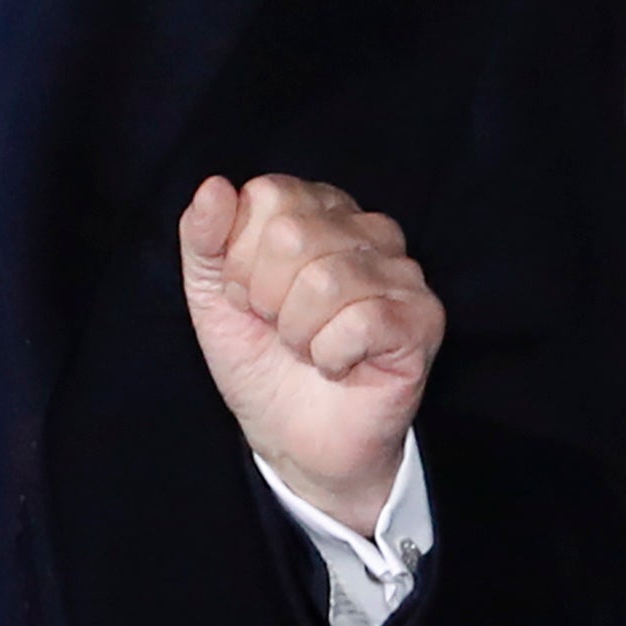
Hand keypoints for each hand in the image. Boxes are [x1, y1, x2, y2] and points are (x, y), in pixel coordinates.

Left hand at [181, 174, 443, 533]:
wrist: (294, 439)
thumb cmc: (261, 360)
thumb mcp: (212, 295)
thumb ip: (203, 238)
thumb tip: (213, 186)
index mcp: (319, 210)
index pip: (268, 195)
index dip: (242, 258)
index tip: (251, 296)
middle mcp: (368, 229)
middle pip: (291, 234)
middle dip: (267, 297)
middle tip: (282, 328)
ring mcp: (403, 272)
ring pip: (324, 281)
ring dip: (298, 333)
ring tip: (309, 348)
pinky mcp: (422, 319)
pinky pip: (359, 322)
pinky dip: (330, 356)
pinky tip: (339, 365)